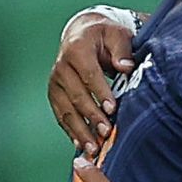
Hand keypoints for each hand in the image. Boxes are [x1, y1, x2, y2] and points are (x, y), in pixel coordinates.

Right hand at [49, 6, 138, 156]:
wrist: (85, 34)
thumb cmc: (105, 36)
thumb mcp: (118, 35)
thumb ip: (123, 50)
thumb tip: (125, 67)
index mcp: (77, 49)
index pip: (88, 74)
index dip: (100, 92)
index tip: (112, 109)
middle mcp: (61, 66)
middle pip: (76, 95)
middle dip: (91, 115)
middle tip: (106, 131)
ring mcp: (56, 81)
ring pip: (65, 109)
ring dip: (79, 129)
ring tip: (93, 147)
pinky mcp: (55, 93)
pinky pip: (61, 114)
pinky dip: (70, 130)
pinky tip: (80, 144)